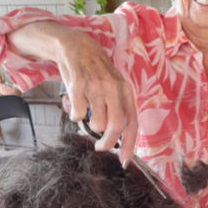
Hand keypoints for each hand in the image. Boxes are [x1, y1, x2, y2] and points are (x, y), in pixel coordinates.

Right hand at [57, 32, 138, 165]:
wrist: (74, 46)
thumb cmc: (94, 71)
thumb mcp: (112, 86)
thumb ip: (117, 108)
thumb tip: (117, 138)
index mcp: (125, 91)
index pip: (132, 122)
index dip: (130, 145)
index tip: (124, 161)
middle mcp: (113, 88)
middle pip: (116, 126)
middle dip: (108, 143)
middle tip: (100, 147)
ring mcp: (96, 86)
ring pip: (96, 123)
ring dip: (89, 125)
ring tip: (86, 113)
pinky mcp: (78, 85)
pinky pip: (78, 114)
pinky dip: (75, 116)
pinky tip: (74, 104)